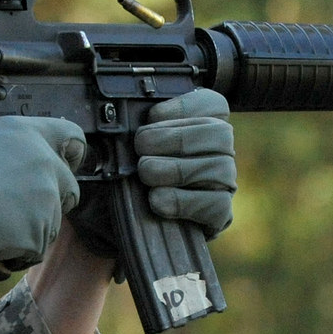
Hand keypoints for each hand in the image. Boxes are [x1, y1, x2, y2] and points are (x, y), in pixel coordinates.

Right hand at [0, 116, 86, 279]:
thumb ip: (10, 148)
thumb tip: (16, 158)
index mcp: (28, 134)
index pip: (72, 137)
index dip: (69, 155)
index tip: (63, 164)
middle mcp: (44, 163)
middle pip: (68, 187)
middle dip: (50, 199)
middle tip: (18, 207)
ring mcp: (46, 199)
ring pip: (52, 220)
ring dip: (31, 226)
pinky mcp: (41, 233)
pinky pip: (36, 247)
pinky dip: (19, 250)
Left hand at [71, 89, 237, 254]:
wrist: (110, 228)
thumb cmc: (119, 181)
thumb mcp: (118, 151)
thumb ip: (127, 130)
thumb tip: (119, 117)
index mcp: (199, 128)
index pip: (214, 104)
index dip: (186, 106)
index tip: (152, 116)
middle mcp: (218, 154)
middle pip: (221, 133)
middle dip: (177, 137)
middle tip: (141, 147)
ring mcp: (222, 186)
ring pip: (221, 167)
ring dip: (178, 169)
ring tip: (146, 174)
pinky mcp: (219, 216)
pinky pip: (217, 204)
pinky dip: (184, 201)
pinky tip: (157, 200)